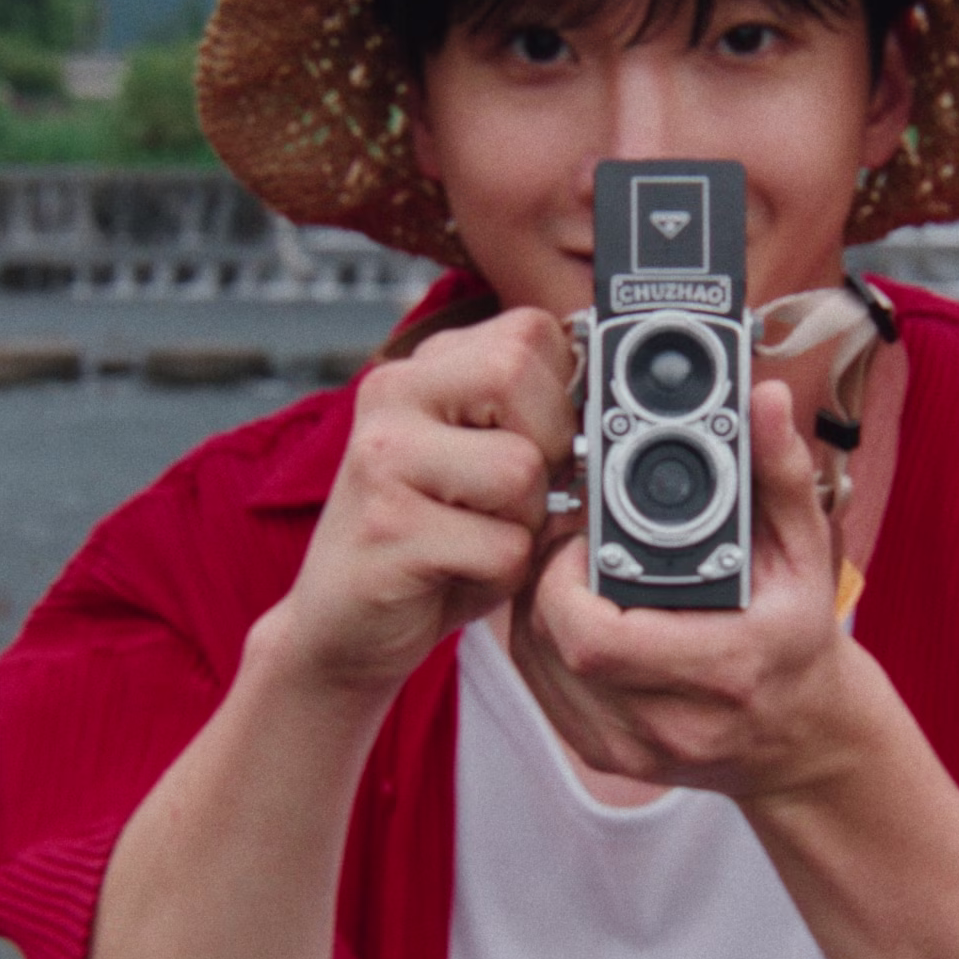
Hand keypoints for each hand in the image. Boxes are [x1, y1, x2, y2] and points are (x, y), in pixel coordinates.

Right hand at [266, 309, 578, 699]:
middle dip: (546, 449)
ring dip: (524, 523)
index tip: (538, 445)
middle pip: (517, 374)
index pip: (531, 330)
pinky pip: (503, 545)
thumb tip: (617, 399)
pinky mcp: (388, 527)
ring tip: (477, 540)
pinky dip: (502, 574)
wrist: (340, 628)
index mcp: (421, 369)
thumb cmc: (430, 545)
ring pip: (520, 468)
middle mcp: (393, 394)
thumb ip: (532, 417)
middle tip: (509, 499)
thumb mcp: (481, 463)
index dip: (562, 394)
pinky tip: (455, 574)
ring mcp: (383, 458)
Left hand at [510, 371, 869, 800]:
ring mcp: (633, 748)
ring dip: (535, 608)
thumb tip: (765, 402)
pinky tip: (565, 610)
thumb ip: (781, 473)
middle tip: (570, 543)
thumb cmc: (799, 641)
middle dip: (545, 582)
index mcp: (724, 669)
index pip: (595, 638)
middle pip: (554, 646)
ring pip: (534, 666)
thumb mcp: (806, 554)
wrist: (804, 742)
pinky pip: (540, 689)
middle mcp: (674, 722)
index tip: (582, 537)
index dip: (565, 579)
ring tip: (566, 569)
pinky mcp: (605, 757)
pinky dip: (539, 642)